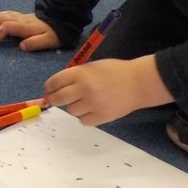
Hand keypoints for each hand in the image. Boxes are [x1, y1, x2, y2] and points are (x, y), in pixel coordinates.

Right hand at [0, 11, 60, 50]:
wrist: (60, 20)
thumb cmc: (54, 33)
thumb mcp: (48, 41)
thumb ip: (34, 43)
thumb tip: (21, 46)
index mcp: (24, 26)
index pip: (6, 27)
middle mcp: (19, 19)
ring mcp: (18, 16)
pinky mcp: (19, 16)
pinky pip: (3, 13)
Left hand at [44, 57, 171, 126]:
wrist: (138, 83)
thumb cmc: (114, 71)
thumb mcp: (92, 67)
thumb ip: (75, 75)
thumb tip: (56, 87)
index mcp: (80, 73)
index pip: (54, 82)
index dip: (50, 87)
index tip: (50, 89)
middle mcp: (83, 89)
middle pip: (58, 99)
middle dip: (55, 99)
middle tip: (58, 99)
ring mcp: (92, 104)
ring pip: (71, 111)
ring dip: (74, 107)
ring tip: (84, 101)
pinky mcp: (101, 117)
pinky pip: (83, 121)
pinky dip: (85, 116)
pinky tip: (92, 109)